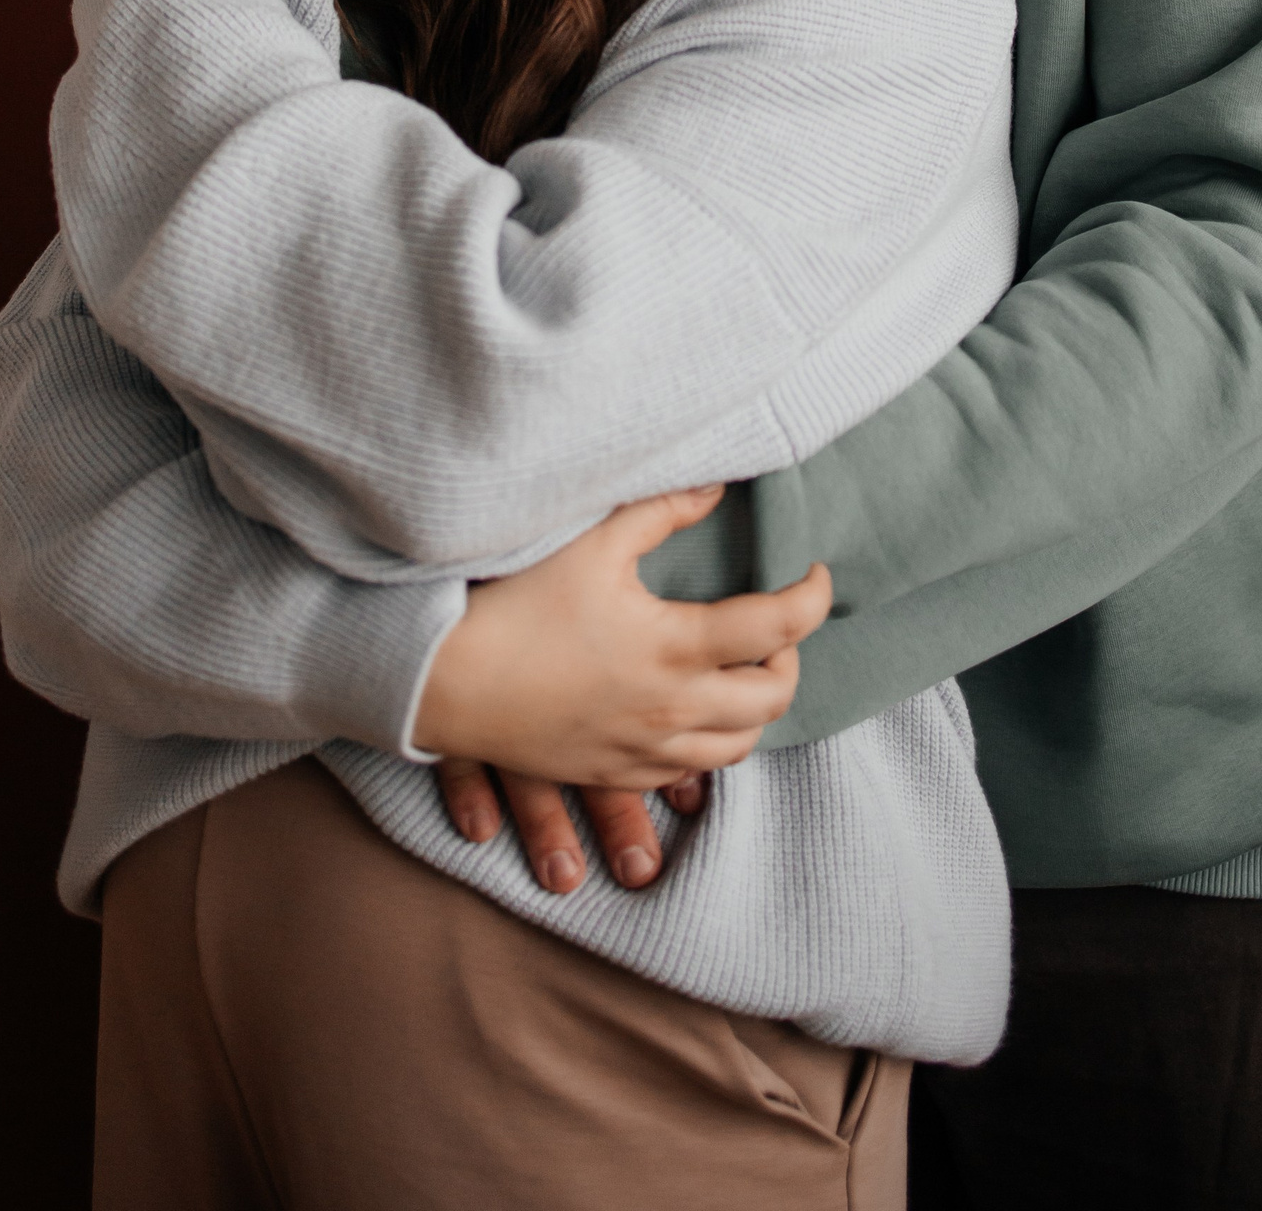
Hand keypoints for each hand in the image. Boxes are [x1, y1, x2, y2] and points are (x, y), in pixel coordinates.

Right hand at [415, 485, 830, 895]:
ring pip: (737, 749)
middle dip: (790, 659)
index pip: (780, 626)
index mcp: (676, 645)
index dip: (814, 597)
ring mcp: (643, 749)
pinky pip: (687, 776)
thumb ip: (663, 508)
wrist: (444, 678)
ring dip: (755, 709)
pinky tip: (692, 712)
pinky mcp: (611, 771)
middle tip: (777, 624)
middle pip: (772, 699)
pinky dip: (709, 745)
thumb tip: (719, 485)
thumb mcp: (592, 540)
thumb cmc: (516, 601)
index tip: (816, 574)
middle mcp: (672, 708)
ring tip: (742, 670)